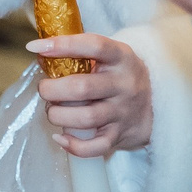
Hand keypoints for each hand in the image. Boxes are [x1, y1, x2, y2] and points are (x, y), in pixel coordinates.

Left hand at [29, 33, 151, 155]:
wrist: (156, 105)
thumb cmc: (119, 77)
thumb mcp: (111, 57)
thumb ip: (81, 54)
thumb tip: (39, 52)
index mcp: (121, 57)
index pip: (94, 46)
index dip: (63, 45)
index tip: (35, 47)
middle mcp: (124, 84)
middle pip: (82, 87)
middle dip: (52, 89)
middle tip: (44, 89)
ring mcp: (123, 112)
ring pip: (85, 118)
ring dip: (58, 115)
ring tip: (51, 110)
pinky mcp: (119, 135)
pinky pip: (95, 147)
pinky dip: (73, 145)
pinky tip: (60, 137)